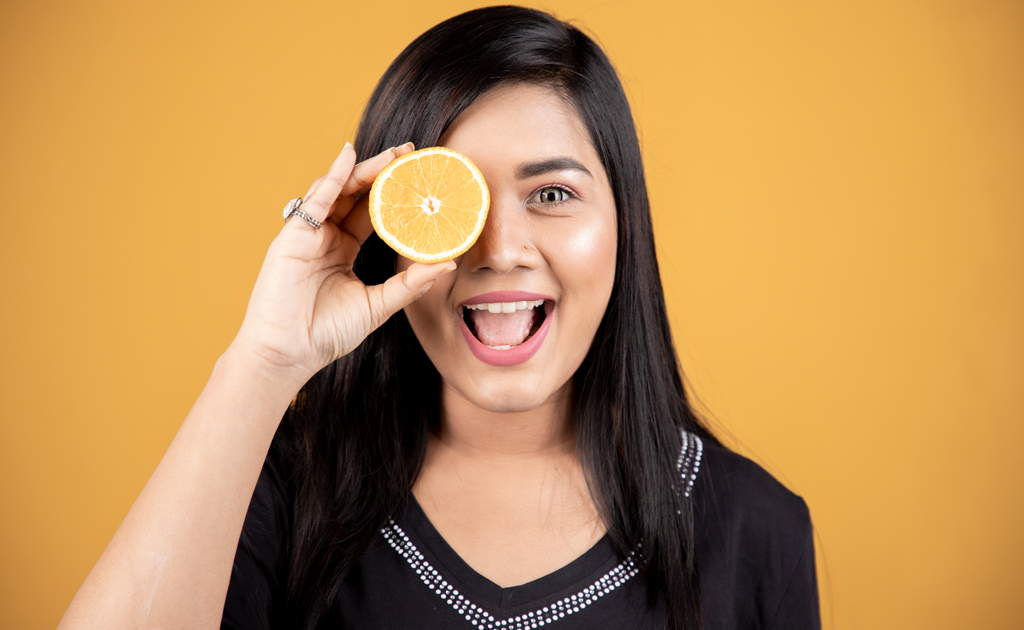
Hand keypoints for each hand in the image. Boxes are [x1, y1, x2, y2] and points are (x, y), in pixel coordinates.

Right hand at [232, 142, 454, 382]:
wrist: (289, 353)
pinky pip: (316, 200)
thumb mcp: (379, 304)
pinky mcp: (292, 235)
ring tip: (394, 154)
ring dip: (364, 170)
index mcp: (344, 249)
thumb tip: (448, 264)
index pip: (372, 212)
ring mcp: (308, 233)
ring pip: (338, 190)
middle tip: (412, 152)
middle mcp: (326, 236)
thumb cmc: (327, 333)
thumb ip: (411, 283)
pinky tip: (349, 158)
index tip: (421, 178)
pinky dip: (333, 178)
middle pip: (357, 194)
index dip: (395, 193)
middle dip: (383, 171)